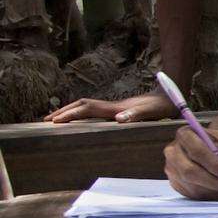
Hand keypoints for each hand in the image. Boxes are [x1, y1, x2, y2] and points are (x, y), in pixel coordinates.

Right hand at [49, 91, 173, 123]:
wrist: (171, 96)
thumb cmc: (163, 106)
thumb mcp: (152, 112)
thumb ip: (136, 115)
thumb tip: (118, 119)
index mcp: (116, 108)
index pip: (87, 110)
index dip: (71, 115)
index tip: (55, 121)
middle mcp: (112, 106)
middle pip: (81, 106)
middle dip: (63, 112)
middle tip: (46, 120)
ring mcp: (115, 107)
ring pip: (86, 107)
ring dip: (70, 112)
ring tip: (56, 119)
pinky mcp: (119, 110)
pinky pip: (94, 112)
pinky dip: (82, 114)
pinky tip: (81, 121)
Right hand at [163, 124, 217, 199]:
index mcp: (186, 134)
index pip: (197, 152)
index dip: (214, 165)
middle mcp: (173, 151)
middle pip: (189, 171)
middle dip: (213, 182)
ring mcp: (172, 168)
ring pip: (191, 185)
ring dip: (214, 191)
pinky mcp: (176, 183)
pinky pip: (191, 194)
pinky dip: (210, 196)